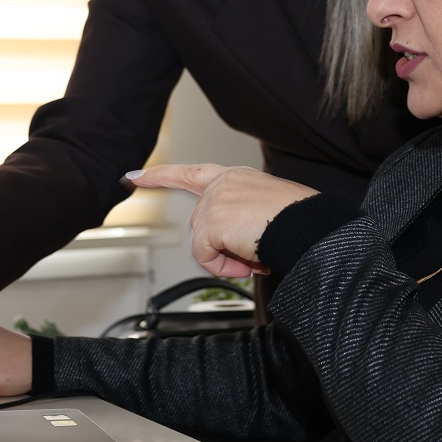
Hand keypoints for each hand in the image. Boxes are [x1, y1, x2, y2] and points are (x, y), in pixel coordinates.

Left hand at [126, 164, 315, 277]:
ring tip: (257, 255)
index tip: (135, 175)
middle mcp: (222, 183)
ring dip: (229, 258)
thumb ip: (242, 218)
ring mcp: (215, 201)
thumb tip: (237, 247)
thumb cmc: (299, 220)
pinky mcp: (212, 222)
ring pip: (204, 244)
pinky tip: (247, 262)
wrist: (307, 226)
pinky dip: (224, 267)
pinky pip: (205, 257)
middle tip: (254, 253)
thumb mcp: (267, 210)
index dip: (161, 176)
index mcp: (235, 177)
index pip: (191, 173)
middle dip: (220, 246)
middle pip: (200, 225)